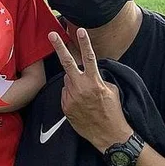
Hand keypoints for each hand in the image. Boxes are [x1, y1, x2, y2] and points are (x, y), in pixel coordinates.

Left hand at [49, 29, 132, 150]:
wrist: (108, 135)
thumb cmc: (113, 111)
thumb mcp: (111, 90)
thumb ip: (97, 79)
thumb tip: (87, 74)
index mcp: (94, 82)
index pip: (88, 57)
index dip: (84, 43)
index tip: (80, 30)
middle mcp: (80, 87)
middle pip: (67, 63)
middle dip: (59, 47)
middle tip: (51, 34)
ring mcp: (71, 97)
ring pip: (67, 81)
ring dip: (74, 83)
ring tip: (86, 97)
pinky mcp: (65, 107)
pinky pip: (65, 94)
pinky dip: (71, 95)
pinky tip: (81, 105)